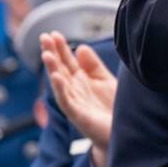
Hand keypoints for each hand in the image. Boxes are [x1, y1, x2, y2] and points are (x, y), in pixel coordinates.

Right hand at [40, 32, 117, 166]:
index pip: (68, 61)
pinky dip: (61, 89)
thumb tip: (81, 47)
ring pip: (60, 84)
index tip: (53, 33)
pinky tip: (57, 77)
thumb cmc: (113, 107)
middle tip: (44, 37)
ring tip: (47, 54)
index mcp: (81, 81)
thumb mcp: (105, 81)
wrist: (123, 133)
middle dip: (52, 53)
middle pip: (60, 69)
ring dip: (52, 69)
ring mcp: (75, 103)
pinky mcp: (79, 116)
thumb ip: (93, 66)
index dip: (61, 48)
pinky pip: (67, 101)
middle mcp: (75, 90)